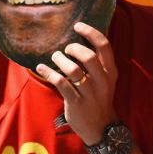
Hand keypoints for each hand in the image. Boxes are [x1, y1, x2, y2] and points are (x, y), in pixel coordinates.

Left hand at [36, 22, 118, 145]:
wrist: (101, 128)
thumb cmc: (99, 98)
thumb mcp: (105, 80)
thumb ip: (98, 62)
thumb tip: (82, 38)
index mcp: (111, 72)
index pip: (104, 46)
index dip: (91, 32)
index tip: (78, 26)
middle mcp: (102, 81)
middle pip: (88, 57)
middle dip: (74, 48)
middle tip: (66, 49)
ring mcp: (90, 93)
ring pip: (73, 70)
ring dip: (60, 60)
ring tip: (55, 57)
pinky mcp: (76, 103)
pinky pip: (60, 83)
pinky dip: (49, 72)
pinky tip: (41, 68)